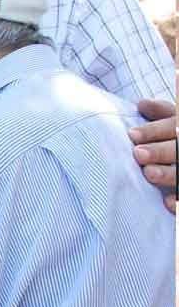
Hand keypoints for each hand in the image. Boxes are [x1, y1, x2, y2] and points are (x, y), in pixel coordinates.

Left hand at [130, 99, 176, 213]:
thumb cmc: (178, 135)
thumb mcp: (175, 119)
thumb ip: (162, 112)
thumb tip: (142, 104)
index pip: (173, 126)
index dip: (154, 130)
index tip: (132, 135)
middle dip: (160, 151)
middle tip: (138, 154)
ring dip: (168, 174)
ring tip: (149, 174)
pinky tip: (166, 202)